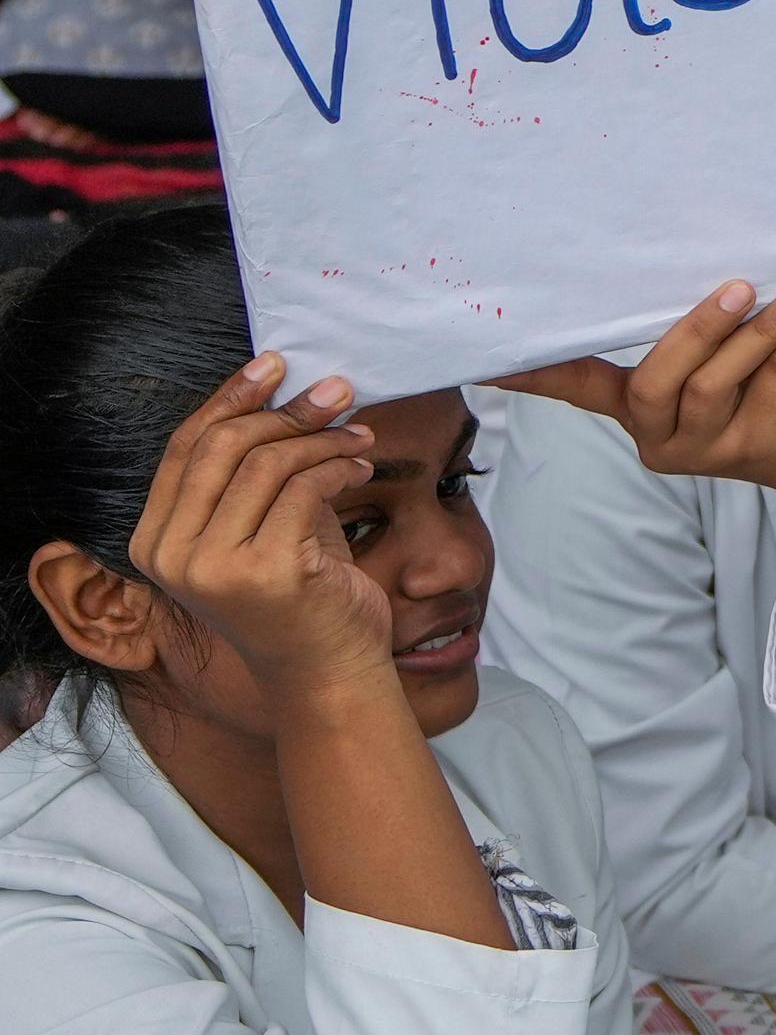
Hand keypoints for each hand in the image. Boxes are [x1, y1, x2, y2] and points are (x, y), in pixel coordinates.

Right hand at [126, 355, 387, 700]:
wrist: (328, 670)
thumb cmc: (300, 592)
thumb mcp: (262, 524)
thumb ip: (251, 473)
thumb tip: (282, 387)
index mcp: (155, 540)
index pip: (186, 447)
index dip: (230, 397)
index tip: (274, 364)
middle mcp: (171, 555)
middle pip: (223, 446)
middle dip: (285, 408)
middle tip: (336, 392)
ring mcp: (213, 567)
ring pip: (268, 462)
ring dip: (324, 439)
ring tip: (360, 438)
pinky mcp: (264, 572)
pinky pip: (304, 488)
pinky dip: (339, 467)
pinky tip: (363, 468)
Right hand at [504, 282, 775, 512]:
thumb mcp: (734, 350)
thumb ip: (708, 316)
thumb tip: (699, 232)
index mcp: (641, 410)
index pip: (576, 388)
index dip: (535, 371)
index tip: (480, 356)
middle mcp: (663, 437)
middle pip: (652, 386)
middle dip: (693, 331)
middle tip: (737, 285)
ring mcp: (710, 451)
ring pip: (712, 388)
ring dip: (757, 334)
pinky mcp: (762, 449)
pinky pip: (775, 387)